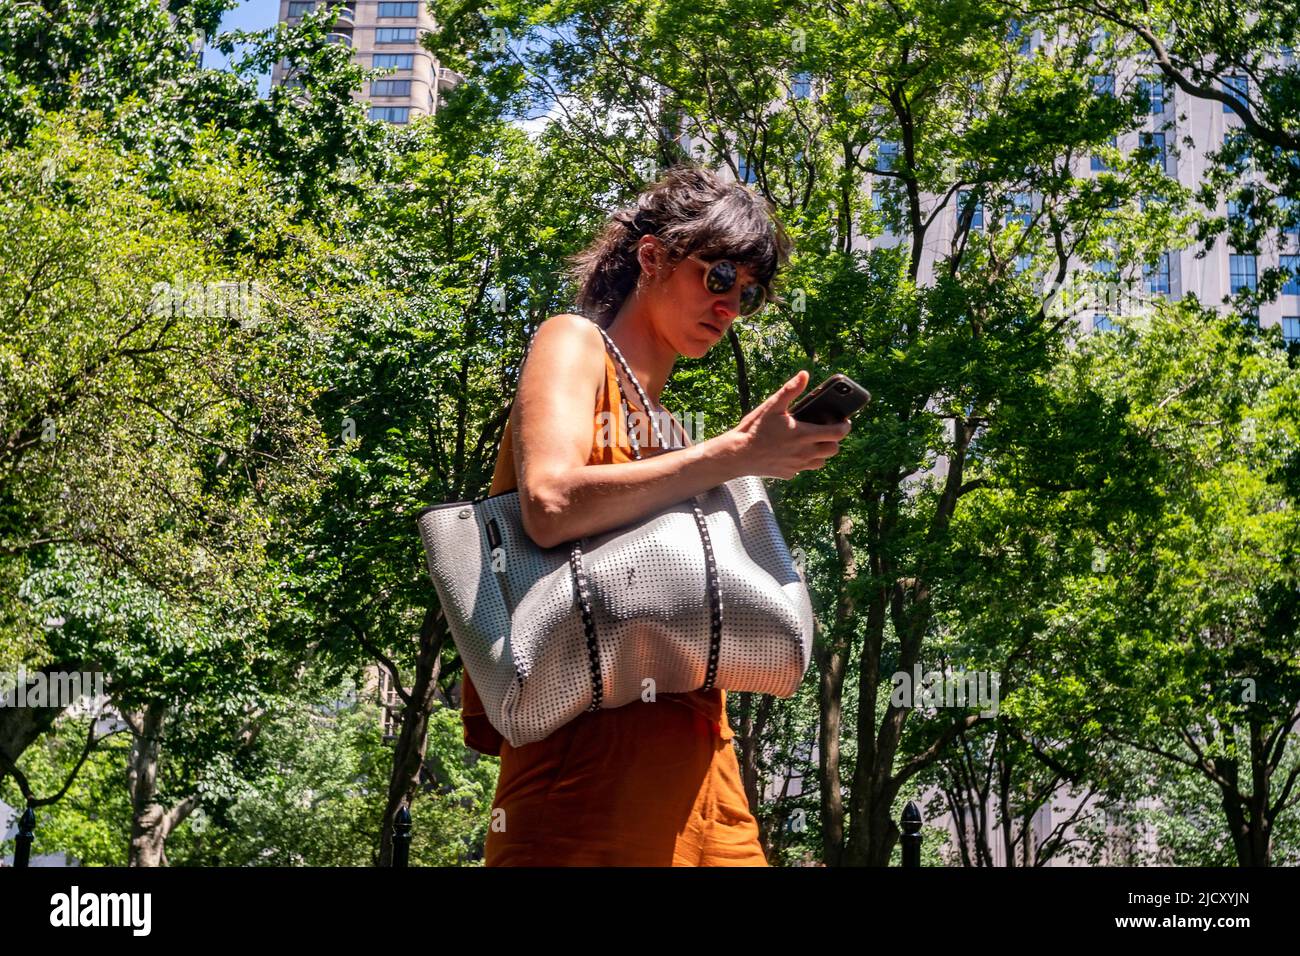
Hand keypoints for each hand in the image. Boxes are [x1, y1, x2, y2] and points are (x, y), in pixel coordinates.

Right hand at [726, 370, 851, 479]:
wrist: (737, 454)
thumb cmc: (754, 428)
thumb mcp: (772, 406)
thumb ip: (790, 390)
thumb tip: (805, 374)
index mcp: (803, 434)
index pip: (838, 433)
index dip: (845, 426)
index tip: (844, 421)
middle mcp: (804, 452)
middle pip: (833, 449)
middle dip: (834, 440)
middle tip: (827, 430)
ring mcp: (797, 465)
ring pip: (821, 462)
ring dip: (821, 452)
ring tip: (812, 441)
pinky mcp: (788, 473)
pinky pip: (804, 468)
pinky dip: (804, 460)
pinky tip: (793, 451)